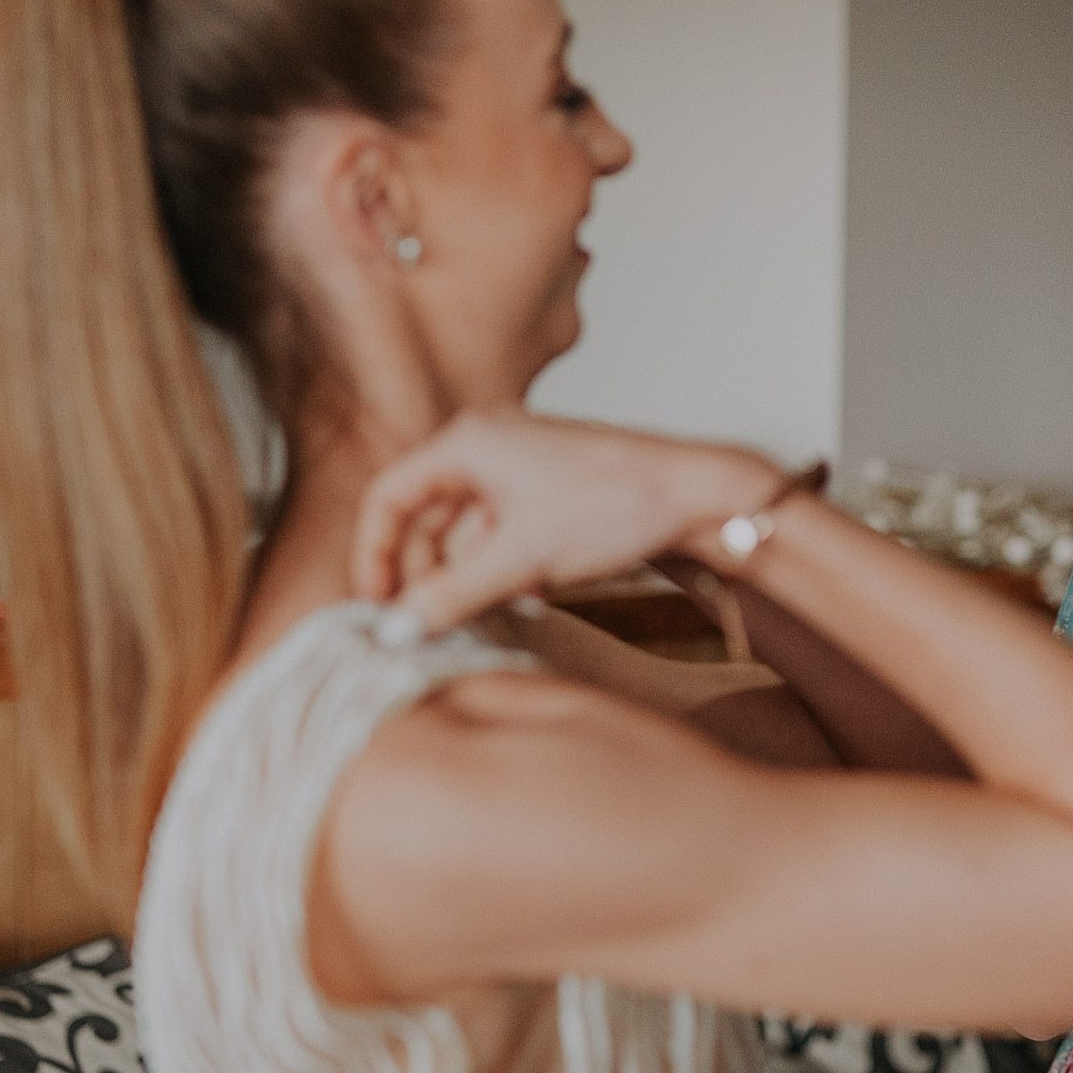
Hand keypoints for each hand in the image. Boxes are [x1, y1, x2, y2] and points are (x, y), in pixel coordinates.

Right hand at [352, 409, 780, 635]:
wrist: (699, 496)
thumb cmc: (617, 504)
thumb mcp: (522, 558)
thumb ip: (451, 595)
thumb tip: (393, 629)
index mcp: (467, 442)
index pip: (389, 497)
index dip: (373, 554)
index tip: (376, 606)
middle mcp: (484, 445)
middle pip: (423, 518)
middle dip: (426, 573)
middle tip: (428, 625)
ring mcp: (516, 466)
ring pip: (464, 531)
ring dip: (471, 576)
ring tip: (495, 610)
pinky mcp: (544, 491)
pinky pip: (500, 533)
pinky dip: (504, 567)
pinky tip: (530, 596)